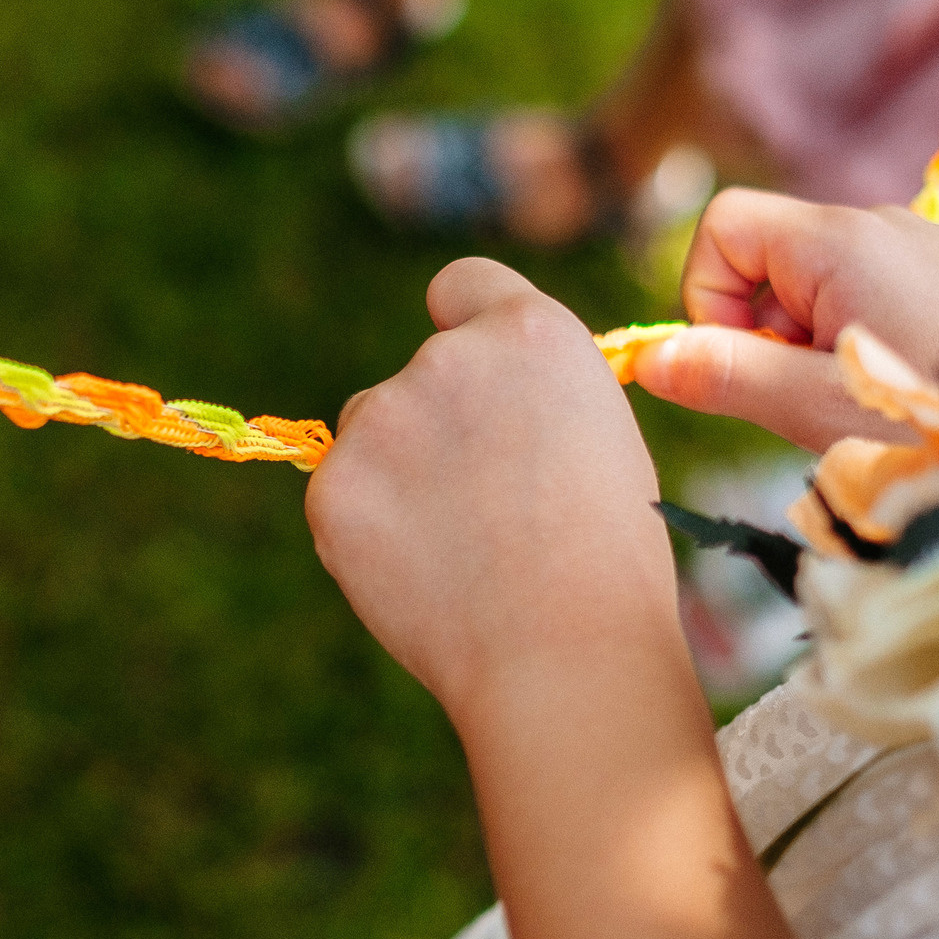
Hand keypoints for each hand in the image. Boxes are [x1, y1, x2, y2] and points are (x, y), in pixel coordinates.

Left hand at [306, 259, 681, 729]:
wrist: (563, 652)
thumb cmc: (606, 560)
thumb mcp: (601, 435)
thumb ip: (530, 393)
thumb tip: (488, 399)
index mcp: (530, 332)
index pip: (460, 286)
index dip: (465, 326)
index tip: (471, 373)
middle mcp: (447, 357)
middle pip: (415, 376)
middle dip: (435, 427)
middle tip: (486, 509)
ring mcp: (381, 419)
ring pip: (371, 436)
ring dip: (398, 475)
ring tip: (463, 551)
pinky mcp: (332, 486)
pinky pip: (341, 495)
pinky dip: (369, 531)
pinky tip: (425, 576)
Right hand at [629, 190, 938, 450]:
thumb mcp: (817, 407)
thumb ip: (726, 376)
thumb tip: (648, 358)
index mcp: (840, 240)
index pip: (724, 225)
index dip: (708, 296)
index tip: (746, 365)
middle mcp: (880, 224)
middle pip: (767, 258)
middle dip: (764, 330)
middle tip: (810, 396)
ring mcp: (920, 246)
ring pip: (816, 283)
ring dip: (811, 342)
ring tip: (861, 397)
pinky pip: (867, 293)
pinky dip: (856, 338)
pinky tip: (898, 386)